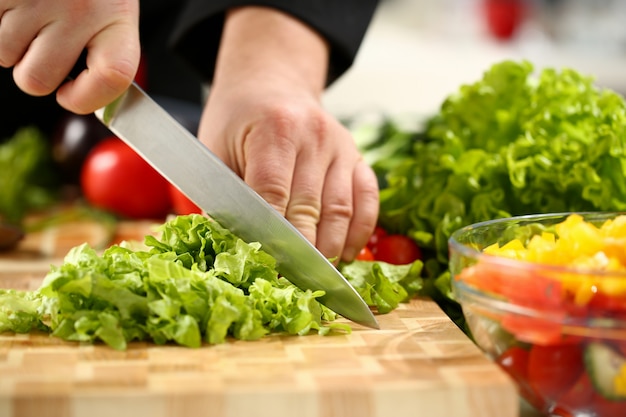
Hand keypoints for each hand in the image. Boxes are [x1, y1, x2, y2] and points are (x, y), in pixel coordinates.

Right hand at [0, 0, 139, 112]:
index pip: (114, 76)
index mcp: (116, 15)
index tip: (72, 95)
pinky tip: (11, 1)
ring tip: (28, 5)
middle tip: (40, 40)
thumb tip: (79, 99)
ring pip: (4, 55)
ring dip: (9, 38)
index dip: (88, 98)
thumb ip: (104, 52)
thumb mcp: (109, 6)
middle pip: (38, 80)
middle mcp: (80, 7)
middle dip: (32, 68)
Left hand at [198, 7, 378, 261]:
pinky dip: (360, 231)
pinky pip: (368, 199)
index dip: (271, 237)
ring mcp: (342, 146)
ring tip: (316, 277)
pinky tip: (347, 253)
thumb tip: (235, 247)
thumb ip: (225, 194)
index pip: (274, 194)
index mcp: (275, 128)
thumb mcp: (216, 149)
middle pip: (311, 208)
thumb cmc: (238, 119)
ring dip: (330, 249)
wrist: (272, 83)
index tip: (267, 270)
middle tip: (290, 285)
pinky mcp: (357, 156)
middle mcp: (315, 135)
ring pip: (342, 210)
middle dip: (300, 253)